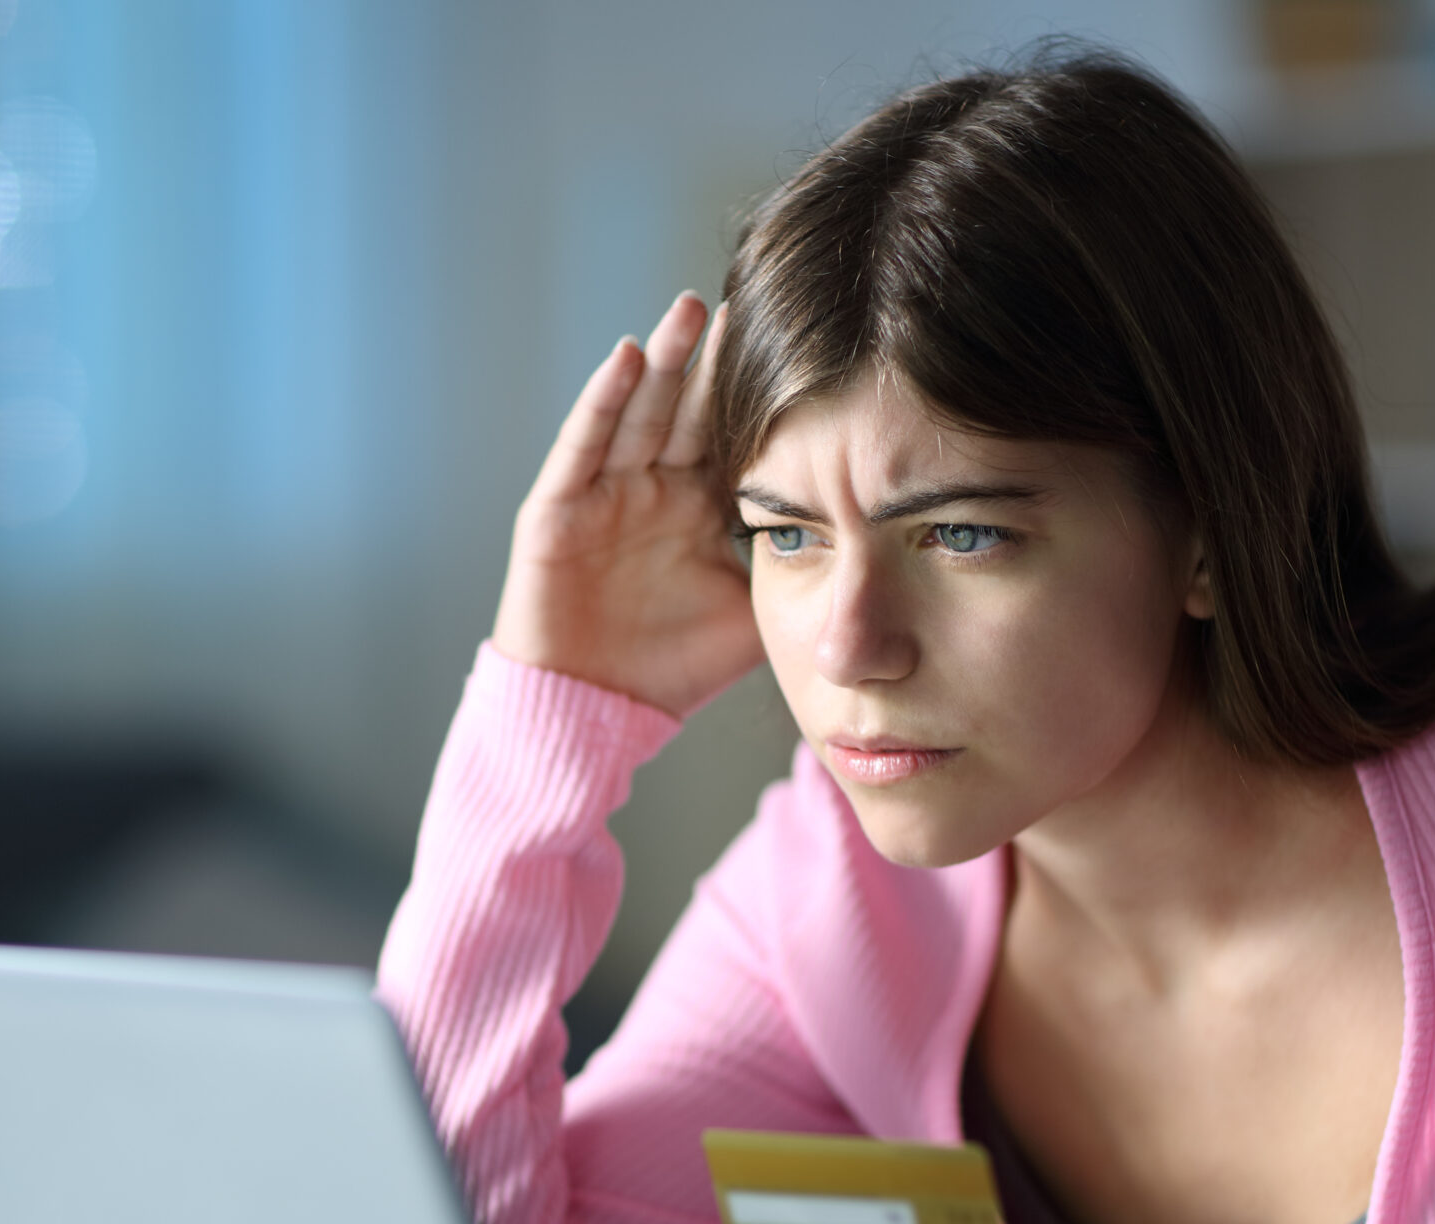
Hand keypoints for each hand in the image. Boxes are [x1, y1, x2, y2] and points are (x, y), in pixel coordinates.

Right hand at [492, 292, 763, 718]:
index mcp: (698, 507)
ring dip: (662, 359)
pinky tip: (625, 357)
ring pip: (638, 411)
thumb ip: (796, 576)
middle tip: (752, 298)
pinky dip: (602, 401)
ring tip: (692, 309)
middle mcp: (653, 488)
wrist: (592, 714)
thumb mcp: (751, 616)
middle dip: (715, 359)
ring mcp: (604, 493)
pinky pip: (582, 446)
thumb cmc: (669, 671)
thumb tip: (878, 553)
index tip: (805, 341)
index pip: (734, 434)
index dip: (763, 393)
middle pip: (689, 408)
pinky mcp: (556, 509)